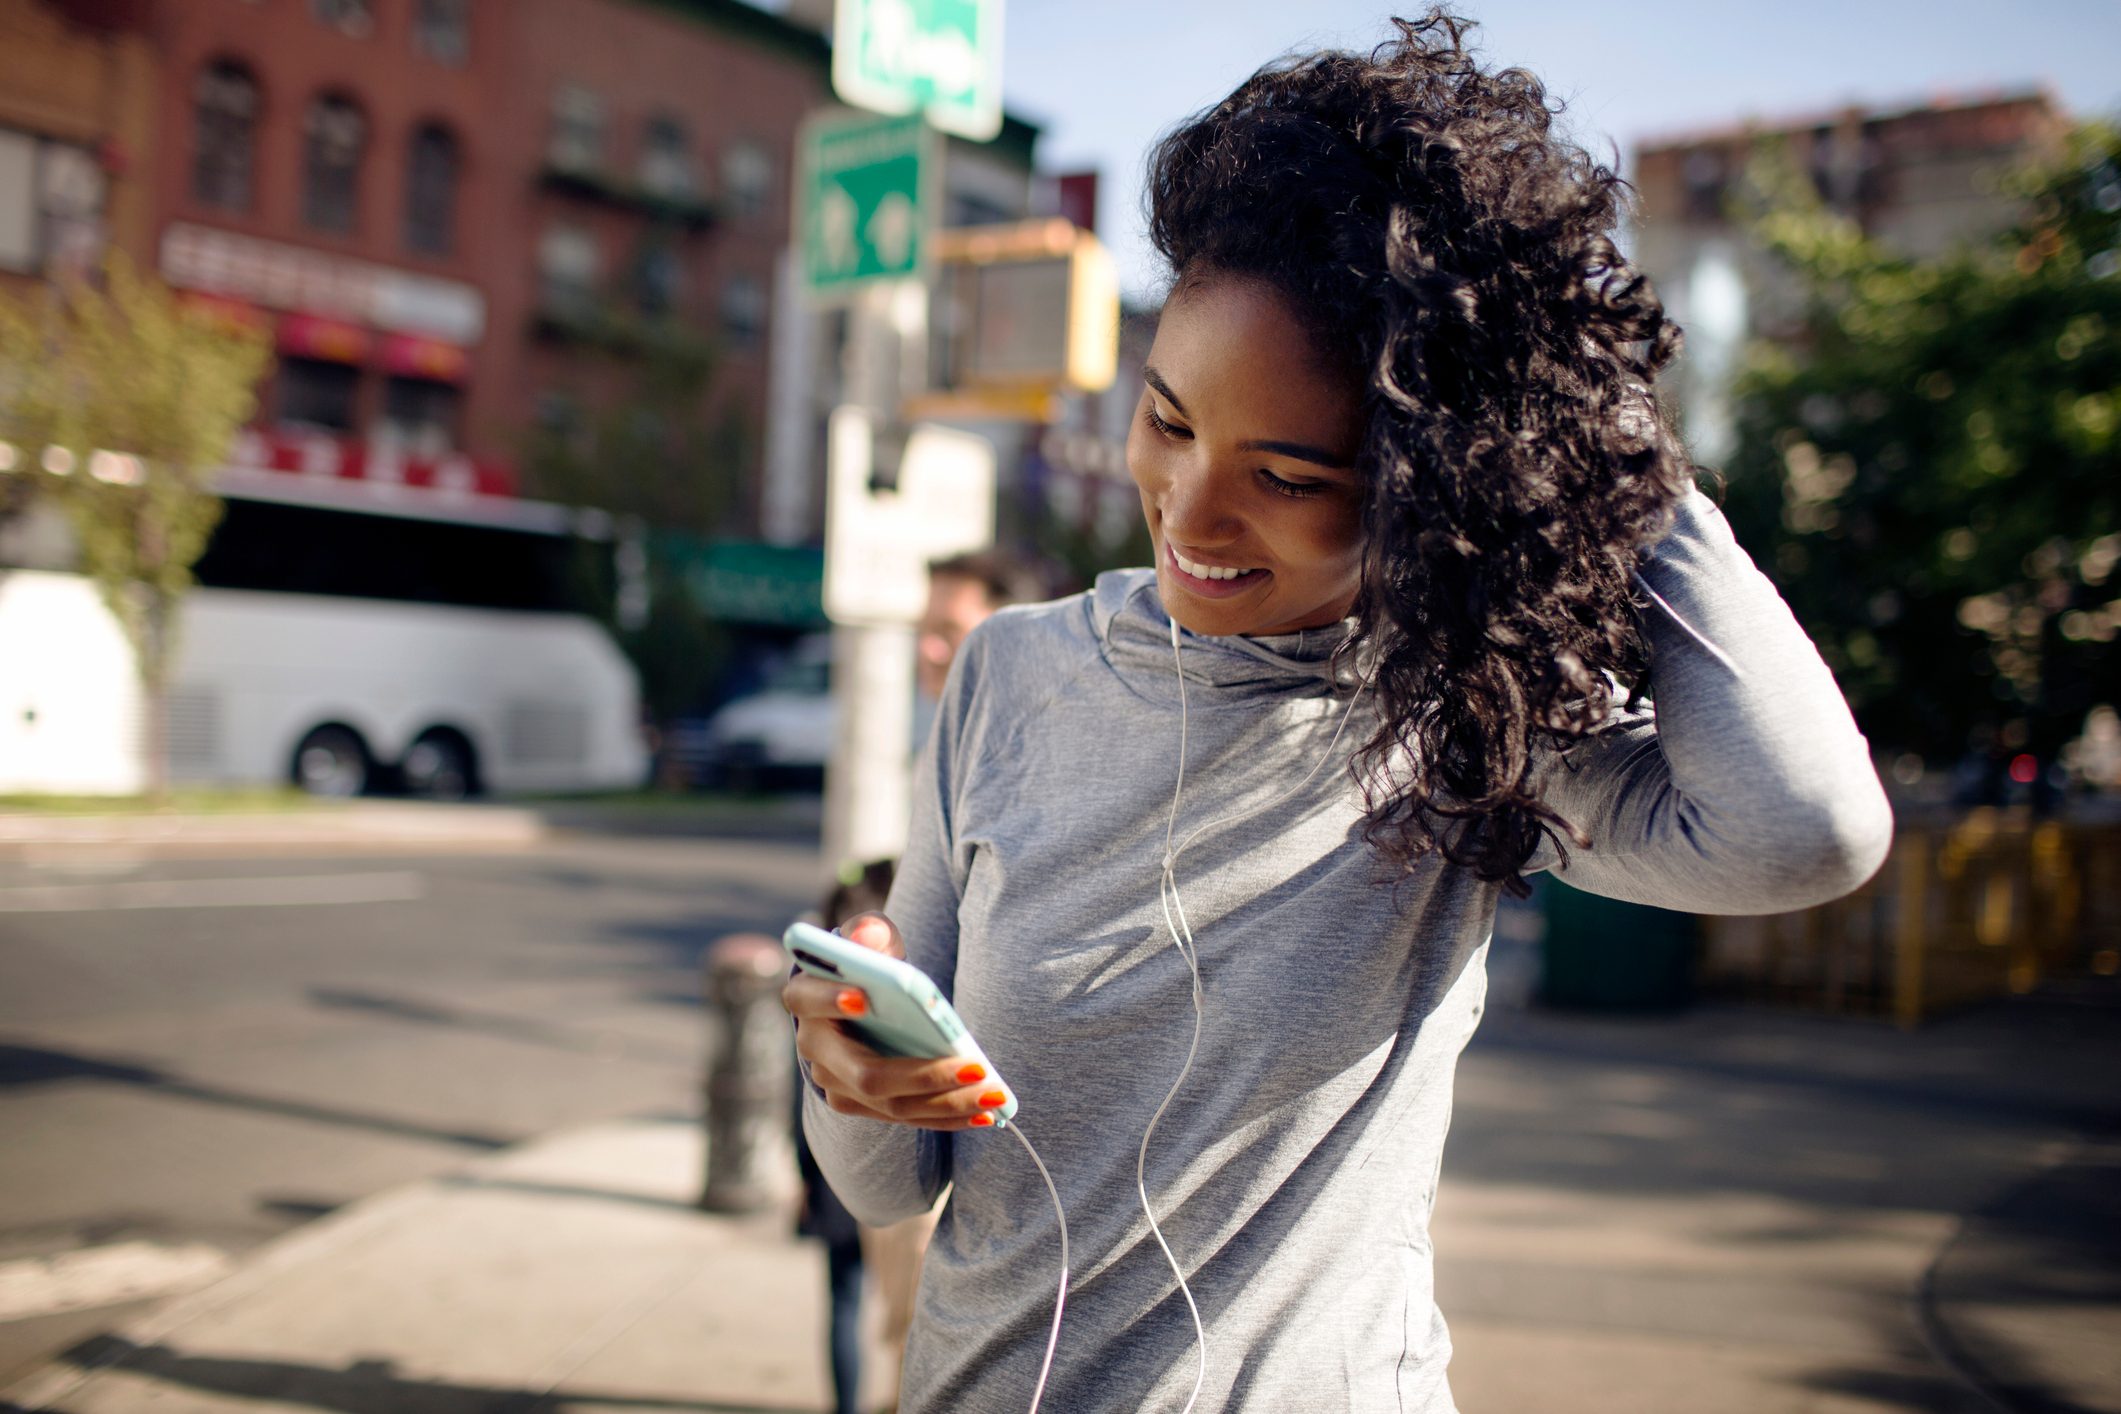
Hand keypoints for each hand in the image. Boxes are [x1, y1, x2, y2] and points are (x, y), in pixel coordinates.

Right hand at [782, 912, 1010, 1130]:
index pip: (807, 999)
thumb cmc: (871, 966)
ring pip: (893, 1105)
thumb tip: (868, 936)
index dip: (830, 1000)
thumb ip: (870, 931)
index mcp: (806, 998)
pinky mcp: (864, 1106)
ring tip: (993, 1095)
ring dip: (948, 1103)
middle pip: (867, 1074)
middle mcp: (816, 1051)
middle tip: (976, 1068)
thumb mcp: (871, 940)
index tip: (862, 998)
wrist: (864, 1003)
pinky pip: (908, 1117)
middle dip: (925, 1076)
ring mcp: (839, 1086)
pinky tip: (986, 1112)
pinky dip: (949, 1115)